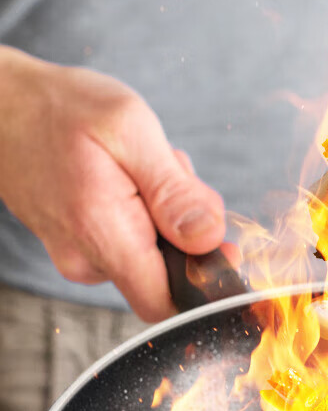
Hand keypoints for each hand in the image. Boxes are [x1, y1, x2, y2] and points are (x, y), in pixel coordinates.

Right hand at [0, 47, 224, 320]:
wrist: (0, 106)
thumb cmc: (61, 108)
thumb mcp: (130, 128)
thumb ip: (174, 190)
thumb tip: (209, 239)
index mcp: (103, 234)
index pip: (166, 303)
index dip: (204, 281)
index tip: (222, 244)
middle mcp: (86, 260)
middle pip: (167, 273)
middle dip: (185, 228)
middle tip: (167, 171)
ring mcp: (78, 257)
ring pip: (150, 254)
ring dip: (163, 212)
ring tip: (135, 164)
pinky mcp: (76, 247)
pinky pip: (128, 242)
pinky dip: (141, 210)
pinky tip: (121, 174)